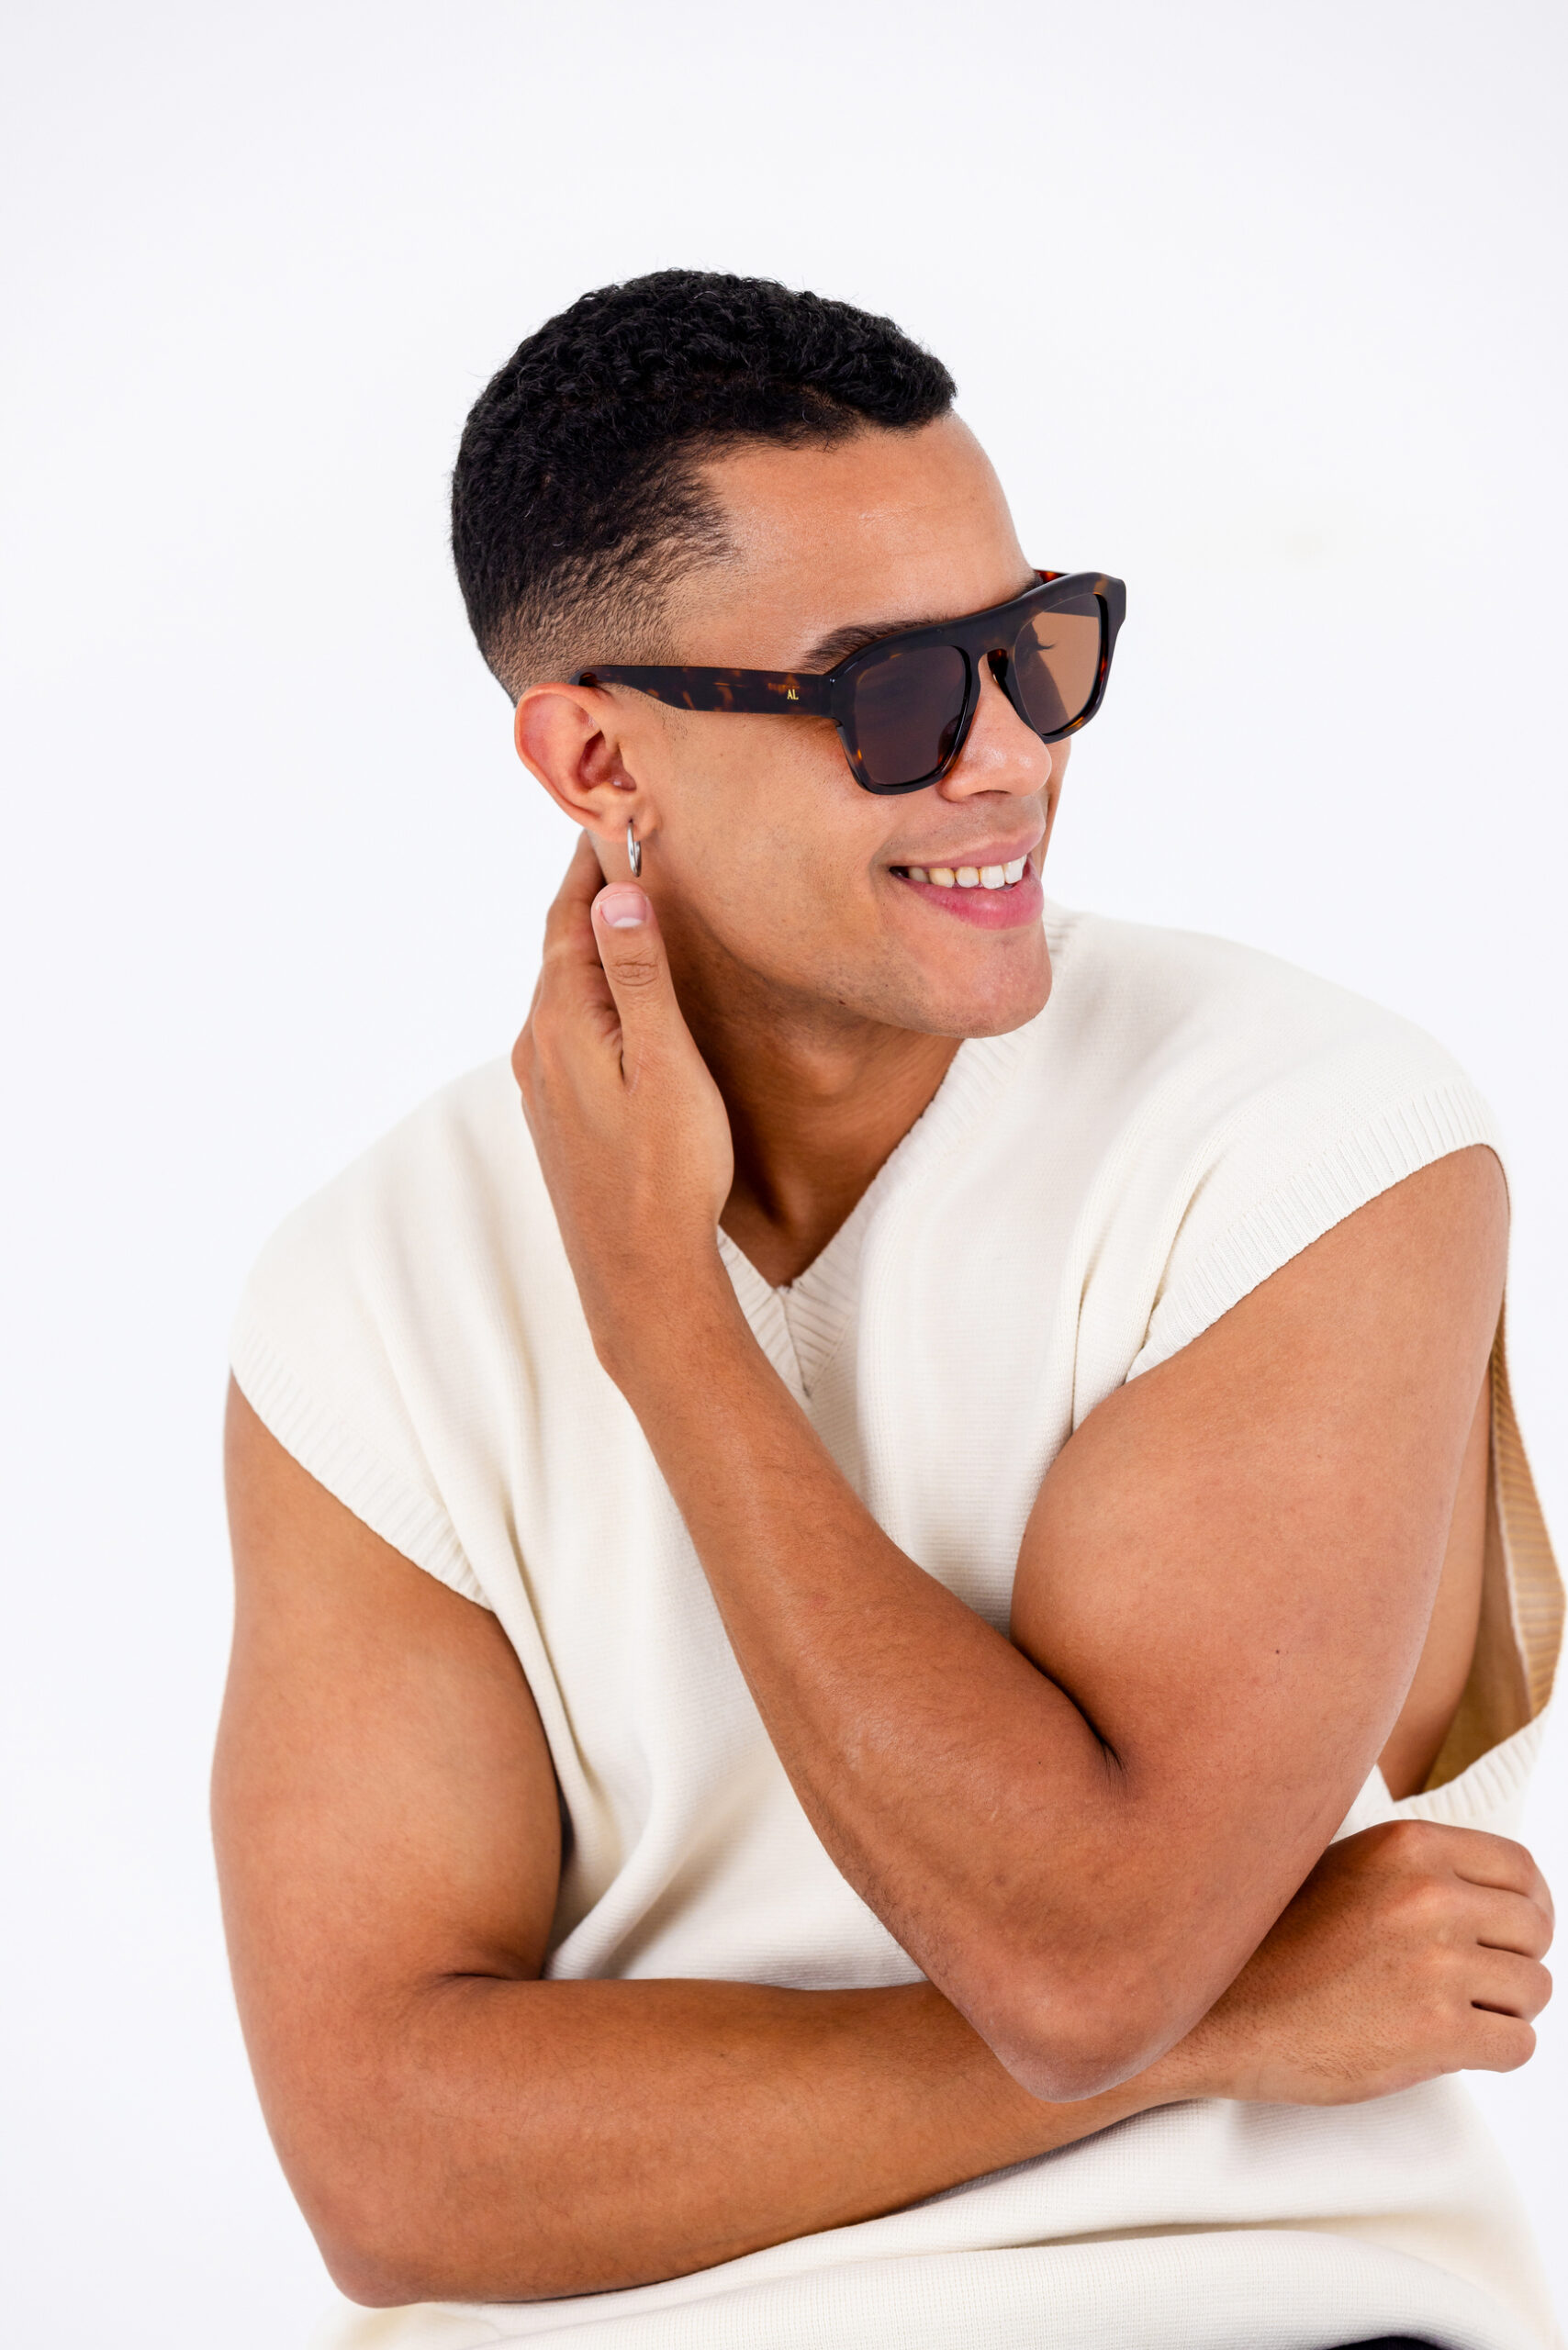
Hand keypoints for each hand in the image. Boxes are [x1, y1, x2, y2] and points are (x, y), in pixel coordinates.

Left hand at [514, 834, 735, 1375]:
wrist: (637, 1277)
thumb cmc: (665, 1174)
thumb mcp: (664, 1064)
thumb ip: (639, 976)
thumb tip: (617, 891)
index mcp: (563, 1020)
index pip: (572, 914)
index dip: (592, 859)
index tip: (614, 809)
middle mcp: (539, 1043)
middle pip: (563, 944)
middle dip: (592, 890)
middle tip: (623, 835)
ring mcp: (542, 1081)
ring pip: (564, 987)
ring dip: (592, 942)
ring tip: (626, 901)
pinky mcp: (556, 1112)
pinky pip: (569, 1025)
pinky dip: (593, 989)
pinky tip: (618, 997)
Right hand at [1178, 1818, 1553, 2104]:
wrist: (1219, 2015)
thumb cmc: (1273, 1947)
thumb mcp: (1344, 1869)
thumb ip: (1416, 1871)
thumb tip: (1489, 1896)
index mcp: (1409, 1846)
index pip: (1520, 1868)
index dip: (1526, 1905)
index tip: (1510, 1932)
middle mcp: (1430, 1896)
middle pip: (1535, 1930)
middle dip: (1514, 1961)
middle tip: (1479, 1983)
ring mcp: (1437, 1964)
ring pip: (1534, 1990)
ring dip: (1504, 2010)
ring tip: (1454, 2016)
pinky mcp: (1438, 2033)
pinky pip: (1519, 2045)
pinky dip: (1494, 2051)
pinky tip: (1450, 2047)